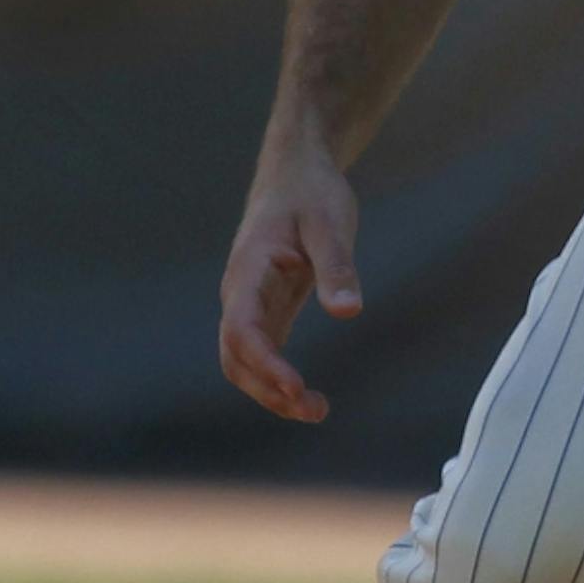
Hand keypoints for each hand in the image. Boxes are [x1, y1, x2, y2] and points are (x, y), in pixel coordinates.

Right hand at [217, 159, 361, 422]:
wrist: (296, 172)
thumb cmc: (311, 192)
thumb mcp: (330, 222)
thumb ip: (337, 266)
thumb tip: (347, 311)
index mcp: (250, 269)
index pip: (242, 328)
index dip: (265, 363)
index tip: (296, 387)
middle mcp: (241, 292)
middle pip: (235, 355)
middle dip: (267, 389)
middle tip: (313, 410)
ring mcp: (251, 302)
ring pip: (244, 360)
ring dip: (271, 391)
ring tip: (316, 410)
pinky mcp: (267, 308)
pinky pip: (262, 352)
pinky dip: (278, 379)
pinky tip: (306, 396)